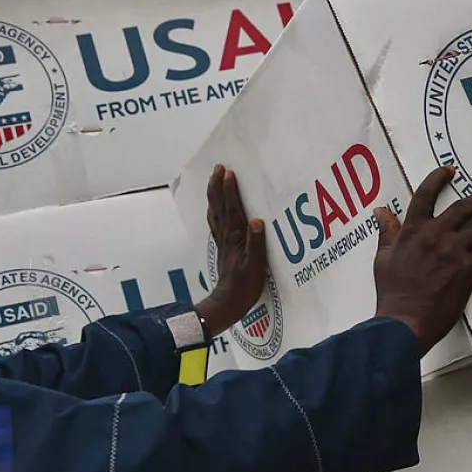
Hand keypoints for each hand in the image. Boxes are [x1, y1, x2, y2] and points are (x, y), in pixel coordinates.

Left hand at [196, 165, 266, 336]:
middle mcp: (226, 236)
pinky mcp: (222, 248)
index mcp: (236, 238)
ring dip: (214, 195)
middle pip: (219, 206)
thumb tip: (257, 221)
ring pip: (215, 212)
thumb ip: (256, 244)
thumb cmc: (244, 287)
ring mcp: (222, 242)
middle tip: (218, 168)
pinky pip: (215, 223)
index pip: (232, 209)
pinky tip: (214, 207)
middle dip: (218, 186)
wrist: (227, 304)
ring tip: (214, 180)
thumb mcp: (256, 267)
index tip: (229, 172)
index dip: (230, 190)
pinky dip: (214, 210)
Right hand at [373, 166, 471, 354]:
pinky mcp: (468, 270)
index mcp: (413, 230)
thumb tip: (380, 211)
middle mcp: (436, 235)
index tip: (448, 171)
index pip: (426, 195)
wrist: (404, 320)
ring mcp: (454, 251)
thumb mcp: (383, 258)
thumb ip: (387, 232)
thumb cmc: (392, 291)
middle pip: (463, 208)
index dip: (437, 179)